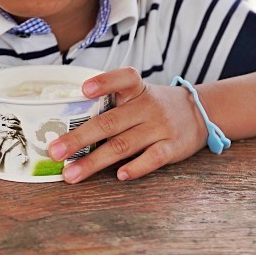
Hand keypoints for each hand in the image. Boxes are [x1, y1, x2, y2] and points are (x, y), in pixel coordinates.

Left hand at [48, 68, 207, 183]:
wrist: (200, 112)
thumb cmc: (155, 107)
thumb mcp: (138, 96)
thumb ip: (111, 105)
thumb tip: (65, 128)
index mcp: (137, 90)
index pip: (124, 79)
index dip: (104, 82)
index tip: (83, 90)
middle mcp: (148, 106)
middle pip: (110, 121)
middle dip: (79, 137)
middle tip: (55, 151)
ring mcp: (160, 127)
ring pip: (124, 144)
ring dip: (95, 161)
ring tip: (72, 174)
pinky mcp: (173, 147)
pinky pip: (153, 157)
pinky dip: (137, 167)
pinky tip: (120, 175)